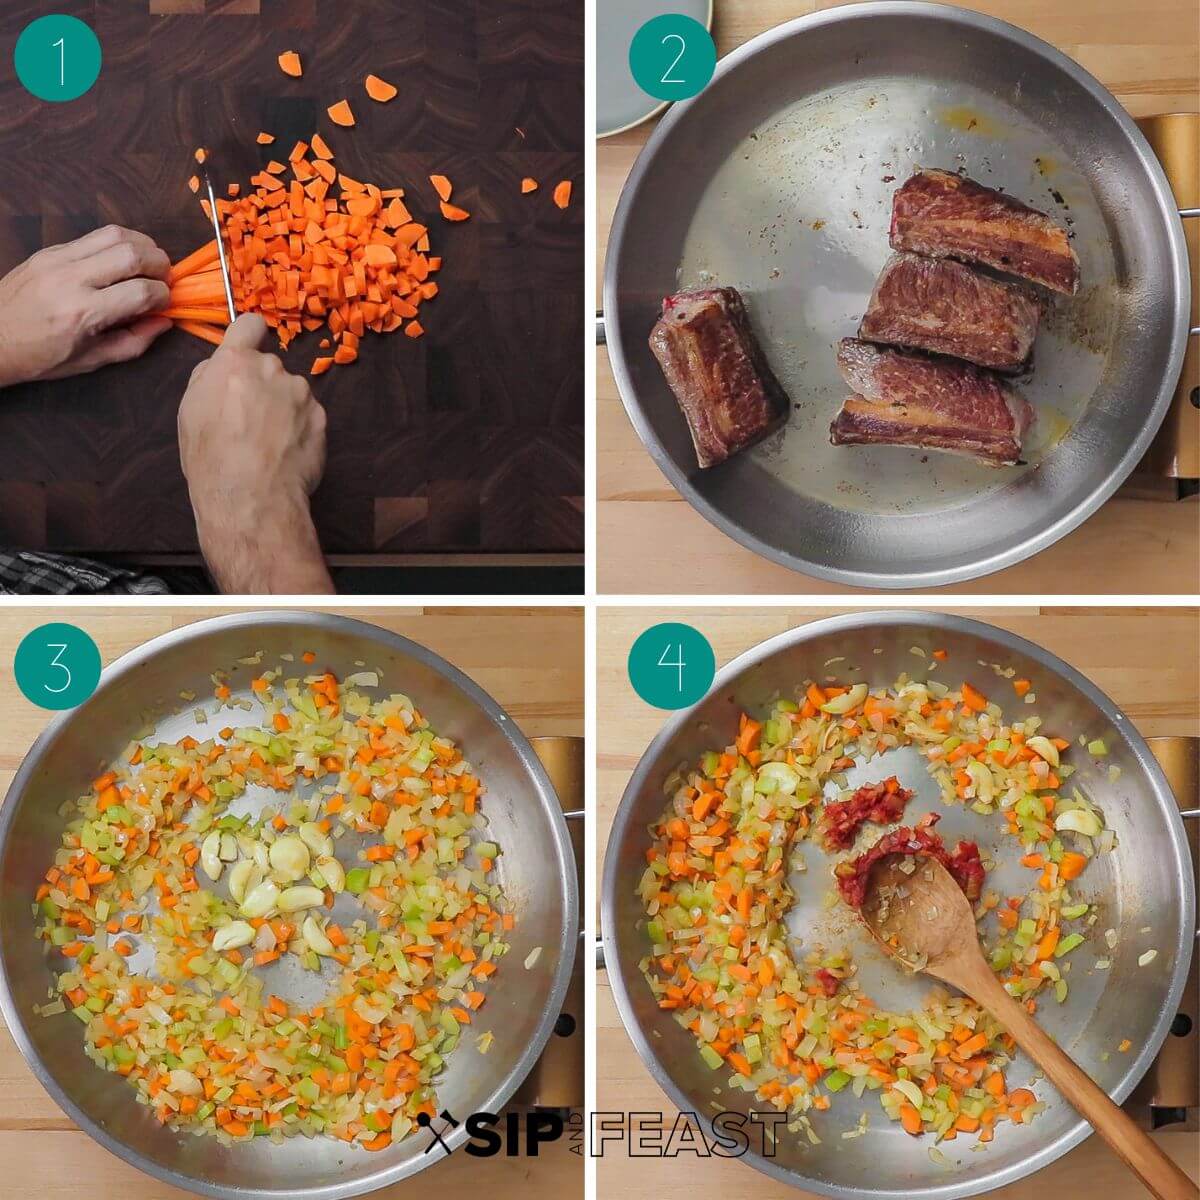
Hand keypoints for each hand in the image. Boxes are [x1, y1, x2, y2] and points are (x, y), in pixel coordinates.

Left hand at [0, 225, 171, 386]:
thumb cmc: (41, 356)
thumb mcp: (92, 360)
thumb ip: (134, 341)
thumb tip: (164, 321)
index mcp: (82, 313)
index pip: (140, 292)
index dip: (163, 296)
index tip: (165, 304)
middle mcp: (71, 280)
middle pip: (131, 254)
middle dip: (160, 264)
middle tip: (165, 279)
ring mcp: (58, 259)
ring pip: (114, 235)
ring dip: (143, 245)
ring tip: (150, 263)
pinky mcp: (50, 250)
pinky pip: (93, 237)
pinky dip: (118, 244)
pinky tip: (123, 260)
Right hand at [178, 313, 333, 593]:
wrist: (252, 496)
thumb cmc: (211, 457)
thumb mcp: (189, 410)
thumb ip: (208, 378)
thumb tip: (220, 368)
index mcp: (234, 362)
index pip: (249, 324)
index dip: (249, 335)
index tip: (249, 347)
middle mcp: (272, 369)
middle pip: (269, 366)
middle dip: (262, 384)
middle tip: (250, 418)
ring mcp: (301, 393)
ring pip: (291, 391)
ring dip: (284, 407)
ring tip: (269, 441)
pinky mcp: (321, 417)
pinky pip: (309, 415)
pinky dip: (300, 428)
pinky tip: (286, 451)